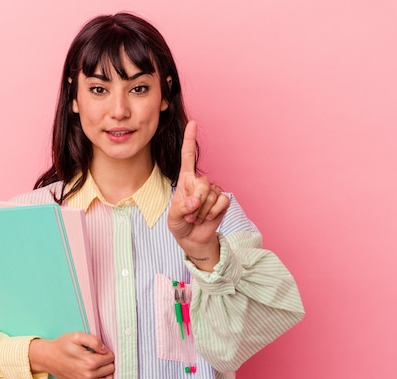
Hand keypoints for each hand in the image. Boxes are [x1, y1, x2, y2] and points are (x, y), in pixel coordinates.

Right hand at [29, 332, 114, 378]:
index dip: (108, 352)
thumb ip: (94, 341)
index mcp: (89, 361)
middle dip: (108, 362)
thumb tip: (105, 350)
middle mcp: (88, 375)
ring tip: (103, 369)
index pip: (110, 358)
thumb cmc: (62, 345)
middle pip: (110, 370)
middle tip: (100, 357)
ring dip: (108, 376)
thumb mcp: (78, 336)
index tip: (101, 350)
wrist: (47, 356)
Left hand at [167, 121, 229, 270]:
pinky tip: (208, 217)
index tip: (193, 123)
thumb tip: (197, 201)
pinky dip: (213, 212)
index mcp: (185, 179)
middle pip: (202, 182)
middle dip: (196, 201)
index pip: (188, 156)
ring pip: (211, 195)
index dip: (190, 140)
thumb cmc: (180, 223)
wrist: (193, 238)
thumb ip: (182, 208)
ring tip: (197, 216)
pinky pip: (222, 201)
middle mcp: (199, 181)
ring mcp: (212, 190)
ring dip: (203, 211)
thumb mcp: (174, 217)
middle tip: (190, 213)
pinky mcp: (223, 199)